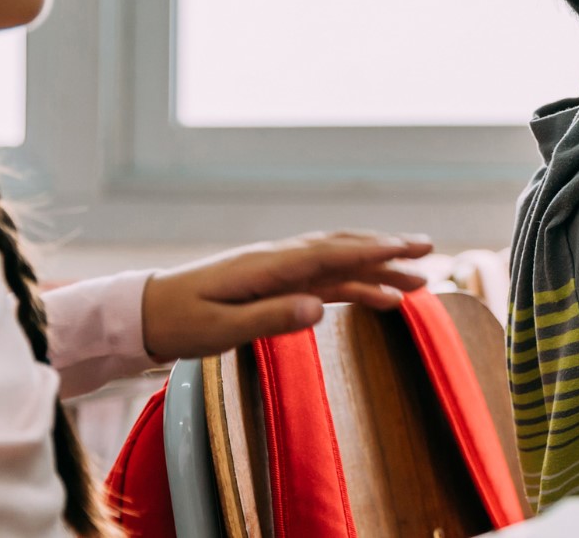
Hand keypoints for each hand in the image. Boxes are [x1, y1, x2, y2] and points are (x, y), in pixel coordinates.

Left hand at [140, 231, 435, 359]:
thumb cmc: (181, 322)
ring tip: (418, 279)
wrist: (148, 311)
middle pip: (343, 249)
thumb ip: (270, 318)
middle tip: (430, 252)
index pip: (330, 253)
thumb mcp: (220, 329)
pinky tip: (378, 294)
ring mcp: (280, 269)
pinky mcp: (277, 283)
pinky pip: (325, 278)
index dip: (373, 250)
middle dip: (388, 249)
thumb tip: (320, 308)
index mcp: (268, 266)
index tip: (410, 248)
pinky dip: (356, 281)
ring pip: (339, 262)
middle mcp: (280, 259)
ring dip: (379, 266)